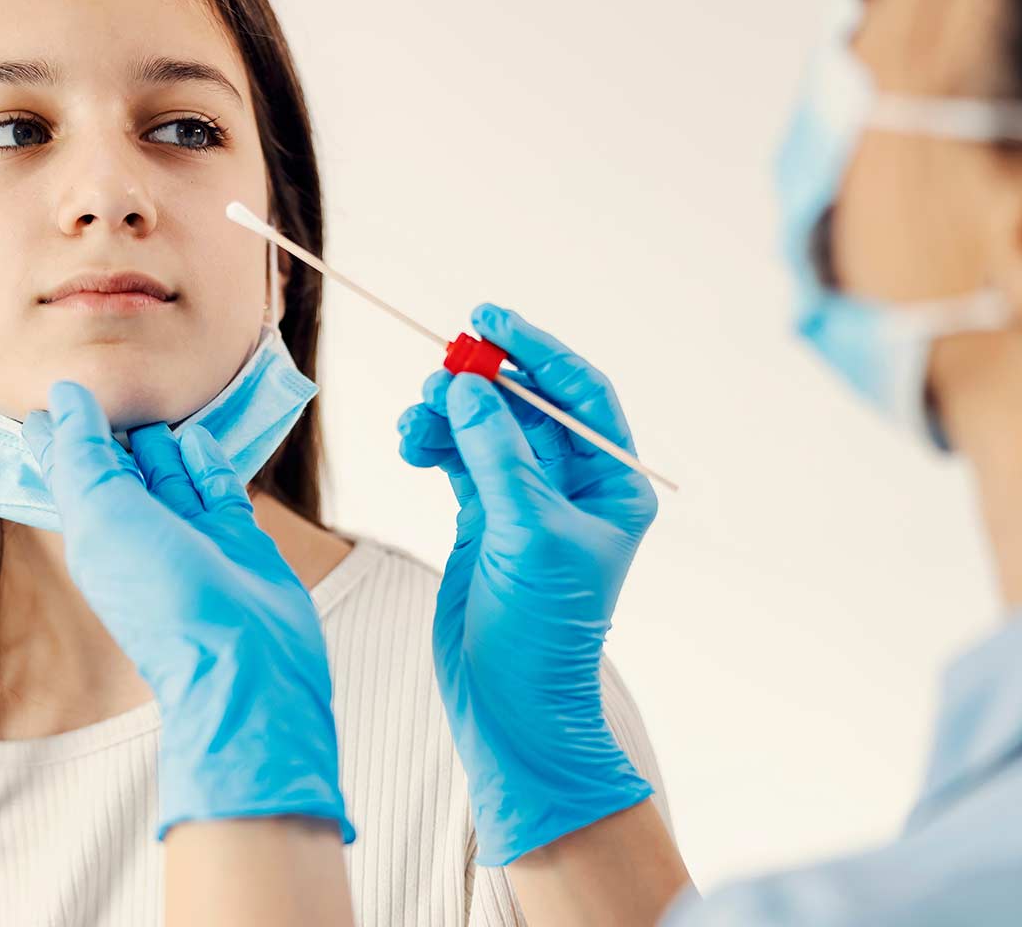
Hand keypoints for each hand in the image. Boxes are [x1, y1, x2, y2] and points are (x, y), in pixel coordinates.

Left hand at [24, 380, 353, 842]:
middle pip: (118, 466)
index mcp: (93, 531)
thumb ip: (80, 453)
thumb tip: (64, 393)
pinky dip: (206, 459)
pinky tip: (198, 434)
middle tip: (105, 371)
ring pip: (168, 470)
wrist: (244, 659)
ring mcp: (189, 534)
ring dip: (158, 436)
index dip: (57, 431)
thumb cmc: (161, 593)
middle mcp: (138, 531)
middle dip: (109, 427)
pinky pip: (216, 485)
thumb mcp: (101, 515)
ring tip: (152, 393)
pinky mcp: (235, 535)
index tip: (51, 384)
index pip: (67, 470)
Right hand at [395, 304, 657, 865]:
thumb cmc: (543, 629)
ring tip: (414, 420)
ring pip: (481, 428)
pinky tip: (410, 443)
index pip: (578, 394)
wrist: (509, 703)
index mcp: (611, 485)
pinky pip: (456, 457)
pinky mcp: (482, 519)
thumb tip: (466, 384)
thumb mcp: (528, 531)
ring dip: (445, 414)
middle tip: (437, 371)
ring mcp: (524, 500)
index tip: (490, 318)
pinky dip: (431, 442)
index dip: (536, 351)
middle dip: (479, 382)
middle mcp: (572, 486)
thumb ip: (497, 453)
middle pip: (522, 404)